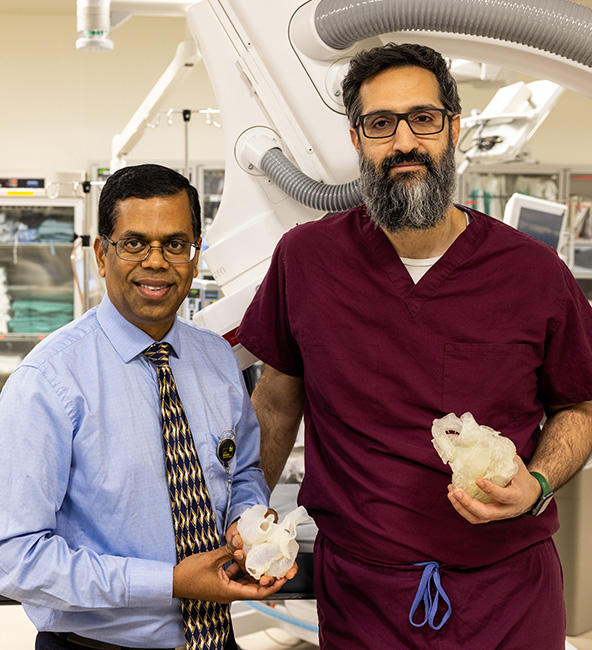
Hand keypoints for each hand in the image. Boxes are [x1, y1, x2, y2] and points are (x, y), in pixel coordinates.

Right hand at [173, 544, 288, 602]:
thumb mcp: (211, 559)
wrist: (172, 581)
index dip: (272, 586)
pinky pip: (235, 575)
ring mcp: (225, 587)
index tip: (283, 578)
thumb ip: (228, 549)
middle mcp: (229, 592)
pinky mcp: (220, 582)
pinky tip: (243, 553)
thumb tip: (240, 540)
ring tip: (264, 557)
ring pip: (245, 579)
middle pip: (254, 587)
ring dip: (253, 569)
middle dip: (266, 576)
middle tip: (277, 565)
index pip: (257, 593)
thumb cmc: (188, 575)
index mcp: (229, 592)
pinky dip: (241, 566)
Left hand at [447, 455, 540, 523]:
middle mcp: (507, 510)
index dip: (490, 490)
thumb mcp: (518, 466)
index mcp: (516, 496)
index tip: (477, 480)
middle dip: (469, 503)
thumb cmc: (522, 478)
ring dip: (461, 507)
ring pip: (478, 518)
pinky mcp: (491, 516)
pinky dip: (462, 508)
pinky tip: (453, 495)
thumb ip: (504, 457)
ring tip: (451, 493)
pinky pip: (475, 517)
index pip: (503, 496)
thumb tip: (486, 441)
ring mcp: (498, 515)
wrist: (532, 495)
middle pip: (486, 513)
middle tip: (456, 490)